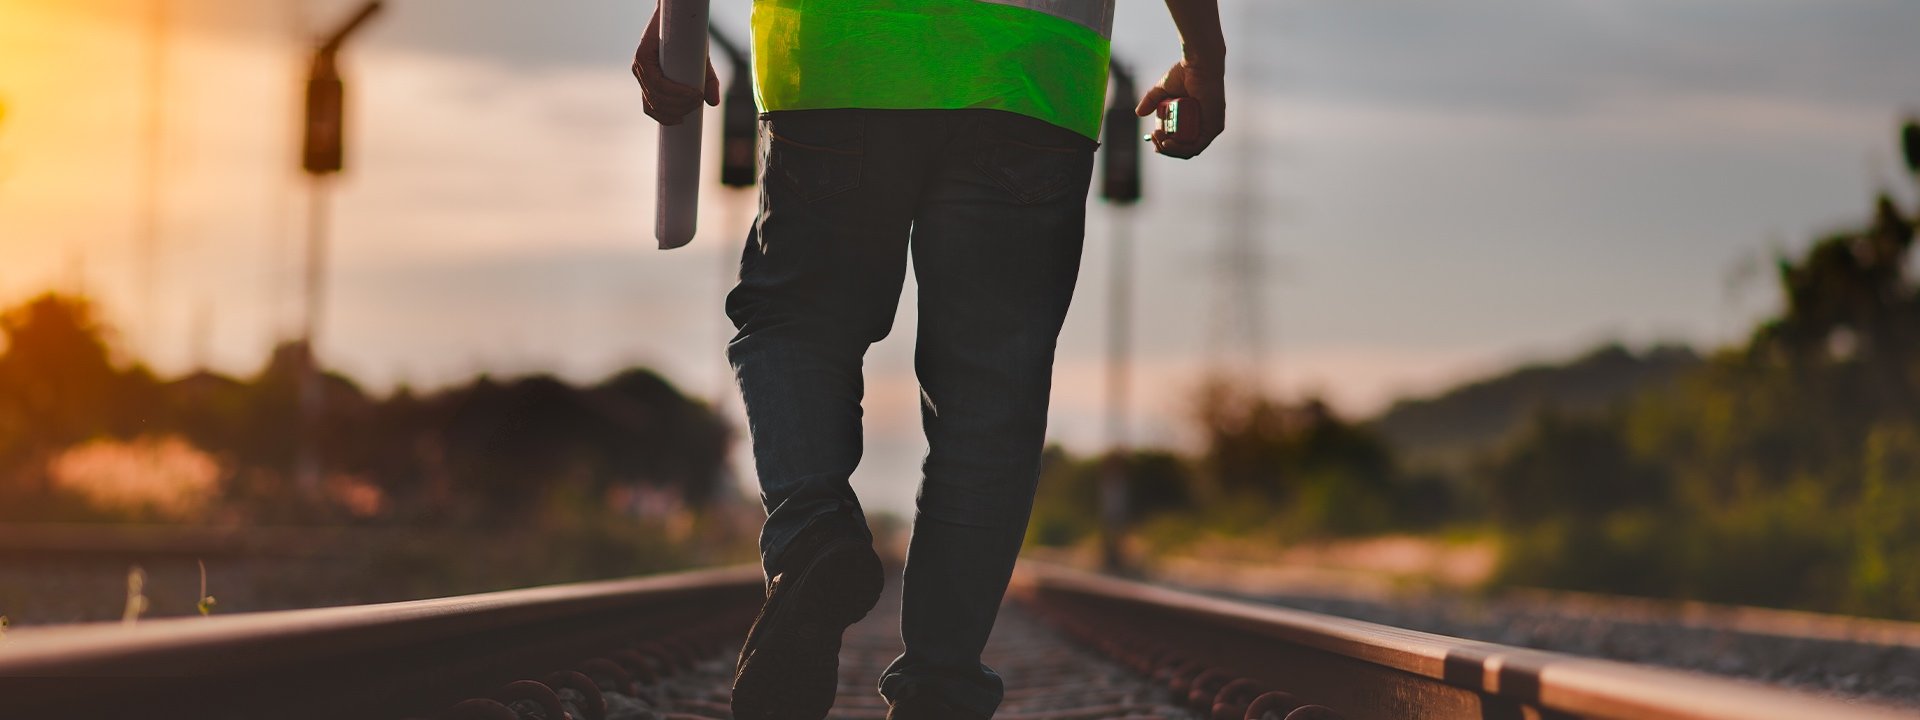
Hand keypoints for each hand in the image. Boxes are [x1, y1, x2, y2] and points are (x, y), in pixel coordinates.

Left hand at [632, 5, 718, 125]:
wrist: (678, 13)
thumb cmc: (687, 37)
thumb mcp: (698, 64)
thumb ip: (706, 82)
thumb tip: (714, 103)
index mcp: (649, 80)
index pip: (651, 108)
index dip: (664, 118)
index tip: (681, 122)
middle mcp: (641, 74)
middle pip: (655, 104)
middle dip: (678, 110)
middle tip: (698, 105)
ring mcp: (640, 65)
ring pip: (656, 95)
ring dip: (679, 102)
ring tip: (698, 97)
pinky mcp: (642, 56)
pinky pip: (657, 82)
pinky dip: (675, 91)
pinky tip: (691, 92)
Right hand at [1135, 58, 1224, 158]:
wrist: (1198, 64)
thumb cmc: (1185, 73)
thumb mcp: (1162, 90)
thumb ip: (1151, 101)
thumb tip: (1139, 113)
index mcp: (1193, 119)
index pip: (1179, 140)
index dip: (1165, 144)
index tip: (1152, 136)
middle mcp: (1203, 125)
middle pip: (1183, 148)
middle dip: (1165, 147)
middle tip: (1154, 137)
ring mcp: (1210, 128)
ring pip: (1188, 150)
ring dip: (1170, 149)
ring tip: (1159, 139)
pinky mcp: (1214, 128)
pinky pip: (1196, 146)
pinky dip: (1181, 148)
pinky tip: (1167, 143)